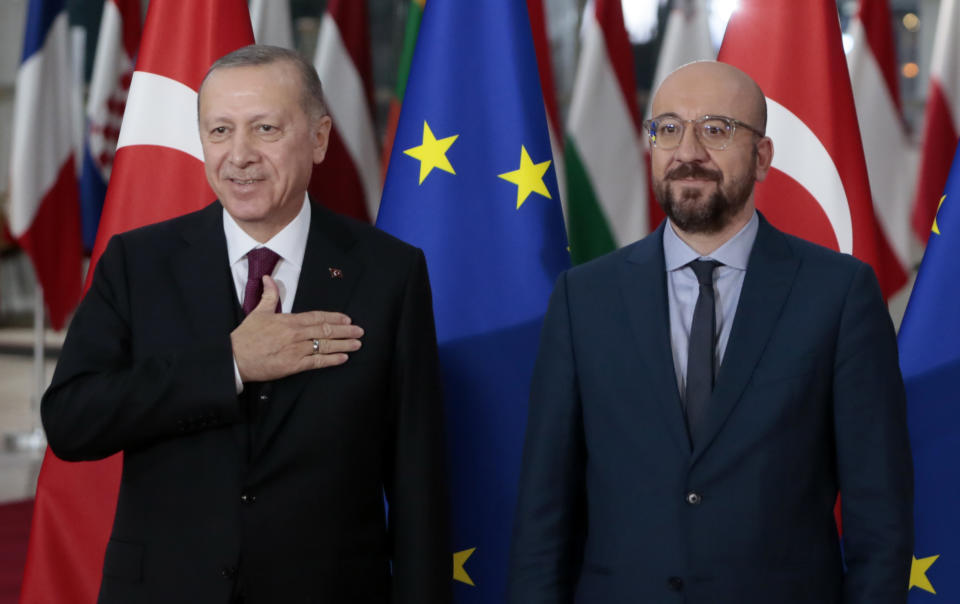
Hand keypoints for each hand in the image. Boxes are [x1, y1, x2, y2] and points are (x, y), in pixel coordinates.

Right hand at [230, 275, 362, 381]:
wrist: (234, 358)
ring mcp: (296, 350)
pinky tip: (343, 358)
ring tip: (357, 344)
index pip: (317, 317)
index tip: (347, 319)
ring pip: (324, 345)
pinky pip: (316, 362)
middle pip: (325, 330)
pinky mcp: (293, 366)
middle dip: (345, 331)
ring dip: (343, 345)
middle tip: (360, 331)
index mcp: (289, 320)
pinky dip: (331, 360)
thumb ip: (269, 295)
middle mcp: (295, 334)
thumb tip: (269, 278)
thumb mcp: (258, 312)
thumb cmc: (246, 336)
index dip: (334, 318)